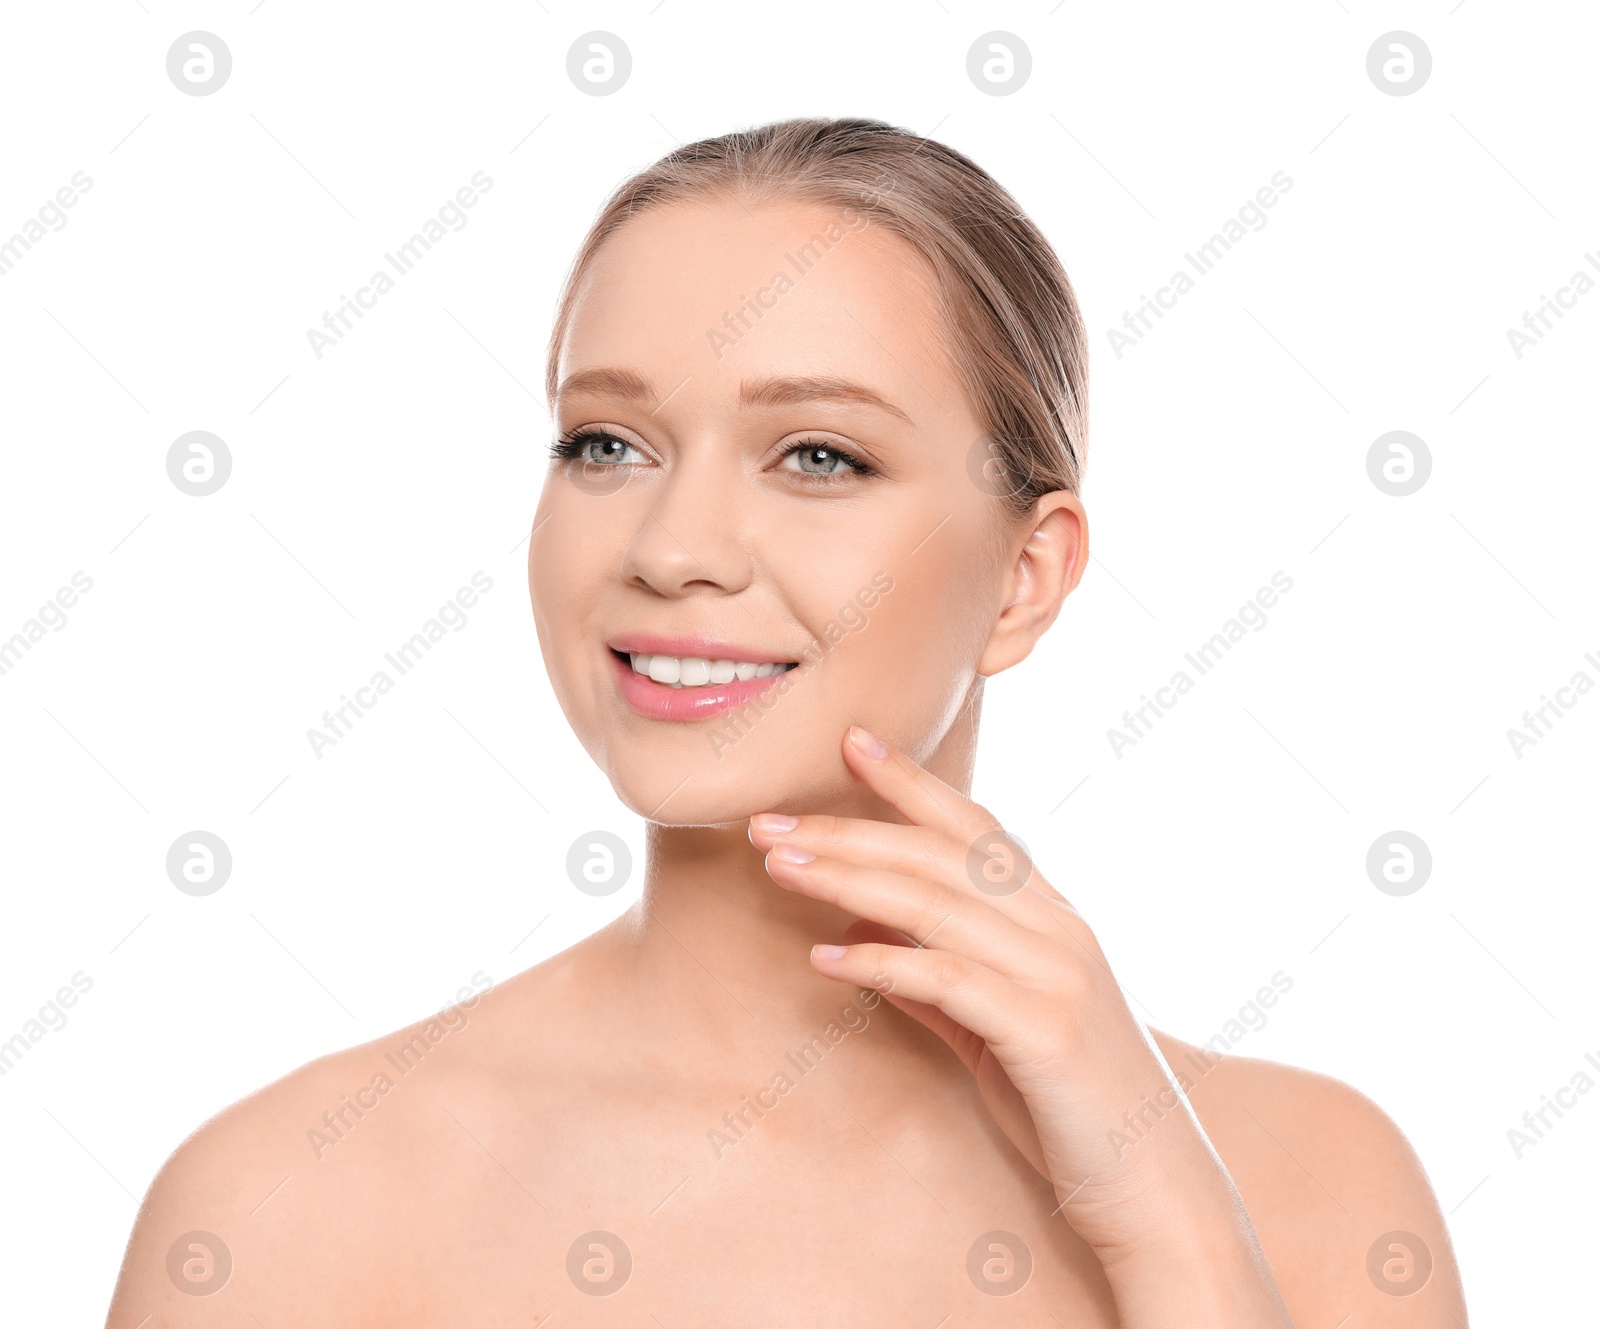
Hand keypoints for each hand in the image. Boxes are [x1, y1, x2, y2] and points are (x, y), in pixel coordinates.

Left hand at [747, 724, 1292, 1325]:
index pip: (976, 828)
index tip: (852, 743)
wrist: (1154, 1191)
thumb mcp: (994, 1031)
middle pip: (940, 855)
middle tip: (769, 821)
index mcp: (1053, 919)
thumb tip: (861, 938)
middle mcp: (1060, 929)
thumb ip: (936, 981)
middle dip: (849, 830)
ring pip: (936, 902)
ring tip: (778, 865)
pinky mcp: (1044, 1028)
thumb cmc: (1070, 1109)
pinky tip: (823, 960)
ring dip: (847, 878)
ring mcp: (1057, 974)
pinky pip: (946, 978)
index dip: (912, 782)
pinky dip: (879, 962)